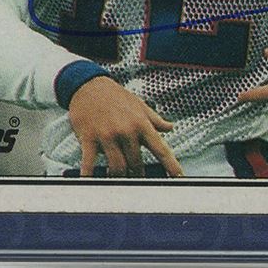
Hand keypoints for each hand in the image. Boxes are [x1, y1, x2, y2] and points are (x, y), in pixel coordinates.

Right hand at [68, 76, 184, 176]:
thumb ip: (155, 119)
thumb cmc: (115, 96)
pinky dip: (90, 175)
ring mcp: (107, 135)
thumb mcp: (139, 104)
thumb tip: (170, 127)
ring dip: (119, 177)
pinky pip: (90, 163)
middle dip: (138, 175)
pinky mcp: (89, 139)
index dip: (171, 164)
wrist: (89, 85)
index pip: (160, 148)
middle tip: (138, 180)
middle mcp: (126, 130)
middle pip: (136, 164)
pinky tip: (91, 181)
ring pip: (117, 167)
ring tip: (119, 179)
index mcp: (140, 123)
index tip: (178, 177)